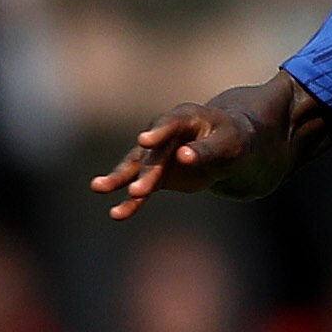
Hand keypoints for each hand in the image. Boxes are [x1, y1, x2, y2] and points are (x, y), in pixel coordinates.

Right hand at [92, 100, 265, 219]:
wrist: (228, 146)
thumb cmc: (233, 139)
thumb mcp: (228, 144)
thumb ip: (206, 150)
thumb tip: (183, 156)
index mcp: (184, 118)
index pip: (169, 124)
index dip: (158, 133)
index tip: (144, 141)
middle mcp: (163, 135)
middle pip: (151, 154)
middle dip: (144, 172)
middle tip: (138, 189)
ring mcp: (156, 154)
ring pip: (137, 169)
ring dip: (119, 180)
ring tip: (98, 187)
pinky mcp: (156, 174)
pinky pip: (142, 189)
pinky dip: (131, 202)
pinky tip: (117, 214)